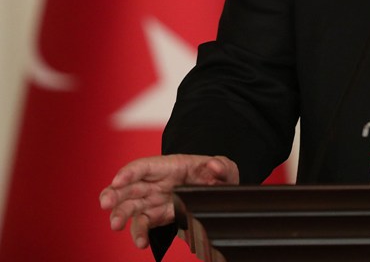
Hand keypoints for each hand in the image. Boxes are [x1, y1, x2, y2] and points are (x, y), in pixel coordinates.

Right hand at [98, 154, 238, 249]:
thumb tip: (213, 166)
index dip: (129, 172)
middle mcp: (156, 183)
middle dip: (114, 193)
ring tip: (115, 225)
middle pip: (128, 186)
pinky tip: (141, 243)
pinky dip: (139, 234)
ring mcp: (153, 200)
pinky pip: (143, 225)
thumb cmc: (217, 176)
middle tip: (105, 204)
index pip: (144, 166)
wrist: (218, 192)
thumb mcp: (225, 168)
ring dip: (120, 215)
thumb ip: (221, 166)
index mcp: (169, 166)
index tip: (118, 181)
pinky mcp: (156, 216)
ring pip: (130, 207)